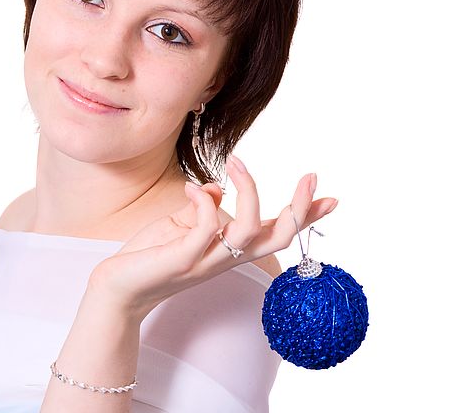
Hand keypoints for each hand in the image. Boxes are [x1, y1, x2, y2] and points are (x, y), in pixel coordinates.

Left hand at [87, 155, 338, 320]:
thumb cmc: (154, 253)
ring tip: (236, 162)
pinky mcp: (184, 259)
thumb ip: (207, 207)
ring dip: (249, 191)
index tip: (332, 198)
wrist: (117, 288)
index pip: (279, 232)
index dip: (308, 217)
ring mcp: (208, 260)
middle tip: (309, 177)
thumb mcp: (185, 223)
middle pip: (279, 237)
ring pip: (249, 231)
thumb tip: (218, 187)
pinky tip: (193, 189)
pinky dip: (204, 202)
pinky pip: (206, 229)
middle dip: (300, 207)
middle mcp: (229, 256)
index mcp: (234, 248)